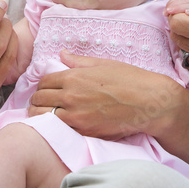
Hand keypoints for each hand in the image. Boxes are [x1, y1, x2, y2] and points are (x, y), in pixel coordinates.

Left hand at [28, 50, 183, 139]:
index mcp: (74, 77)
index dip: (43, 85)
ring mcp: (76, 117)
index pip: (44, 81)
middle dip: (38, 100)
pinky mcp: (84, 132)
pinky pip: (58, 130)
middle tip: (44, 102)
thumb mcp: (104, 64)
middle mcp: (71, 97)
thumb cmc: (131, 80)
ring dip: (41, 115)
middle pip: (39, 99)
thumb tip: (62, 54)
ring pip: (43, 117)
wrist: (150, 104)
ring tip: (47, 114)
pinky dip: (54, 127)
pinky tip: (59, 125)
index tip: (47, 89)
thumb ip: (79, 61)